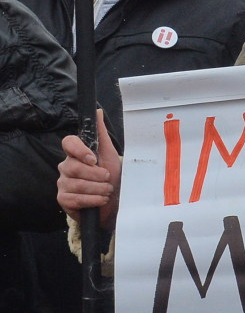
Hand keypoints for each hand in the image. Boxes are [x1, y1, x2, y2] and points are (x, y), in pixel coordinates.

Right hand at [57, 110, 120, 230]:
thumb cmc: (111, 177)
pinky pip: (75, 199)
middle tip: (108, 179)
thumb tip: (97, 111)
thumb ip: (101, 134)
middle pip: (74, 167)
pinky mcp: (63, 199)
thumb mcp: (110, 154)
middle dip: (97, 175)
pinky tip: (100, 199)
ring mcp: (63, 183)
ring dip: (98, 189)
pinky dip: (93, 200)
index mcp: (76, 154)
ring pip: (77, 184)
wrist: (113, 202)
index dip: (79, 150)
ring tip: (107, 190)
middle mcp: (66, 166)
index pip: (68, 143)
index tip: (93, 159)